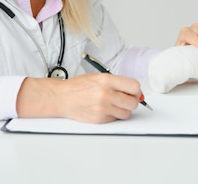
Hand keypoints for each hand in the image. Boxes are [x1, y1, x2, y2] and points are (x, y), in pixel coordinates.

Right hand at [16, 73, 142, 122]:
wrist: (62, 98)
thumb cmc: (78, 86)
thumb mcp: (98, 77)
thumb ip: (117, 82)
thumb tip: (134, 90)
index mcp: (107, 80)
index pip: (134, 87)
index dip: (136, 91)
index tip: (134, 92)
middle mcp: (106, 94)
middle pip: (133, 103)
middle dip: (131, 102)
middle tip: (125, 100)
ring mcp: (102, 108)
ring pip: (126, 113)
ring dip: (123, 110)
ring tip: (114, 105)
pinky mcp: (99, 119)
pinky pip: (115, 119)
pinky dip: (113, 116)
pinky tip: (105, 110)